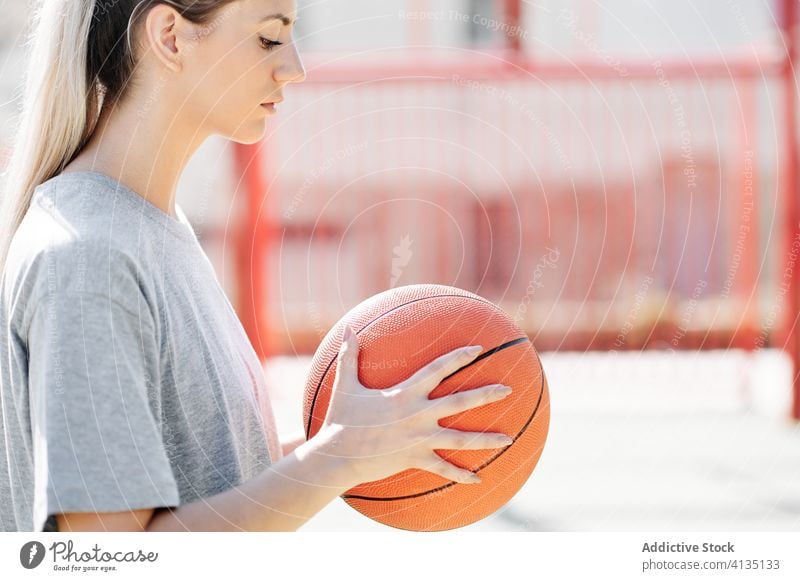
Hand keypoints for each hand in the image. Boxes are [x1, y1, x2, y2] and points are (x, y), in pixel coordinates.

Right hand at [316, 325, 513, 485]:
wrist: (337, 456)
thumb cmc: (341, 419)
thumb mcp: (345, 385)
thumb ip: (349, 356)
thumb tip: (347, 330)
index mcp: (405, 393)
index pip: (438, 369)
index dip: (458, 357)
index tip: (478, 350)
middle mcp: (418, 414)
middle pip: (460, 401)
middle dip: (486, 394)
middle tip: (509, 389)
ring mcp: (419, 438)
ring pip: (461, 439)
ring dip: (486, 439)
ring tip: (509, 440)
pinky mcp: (415, 458)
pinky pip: (443, 468)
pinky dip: (461, 475)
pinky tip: (479, 480)